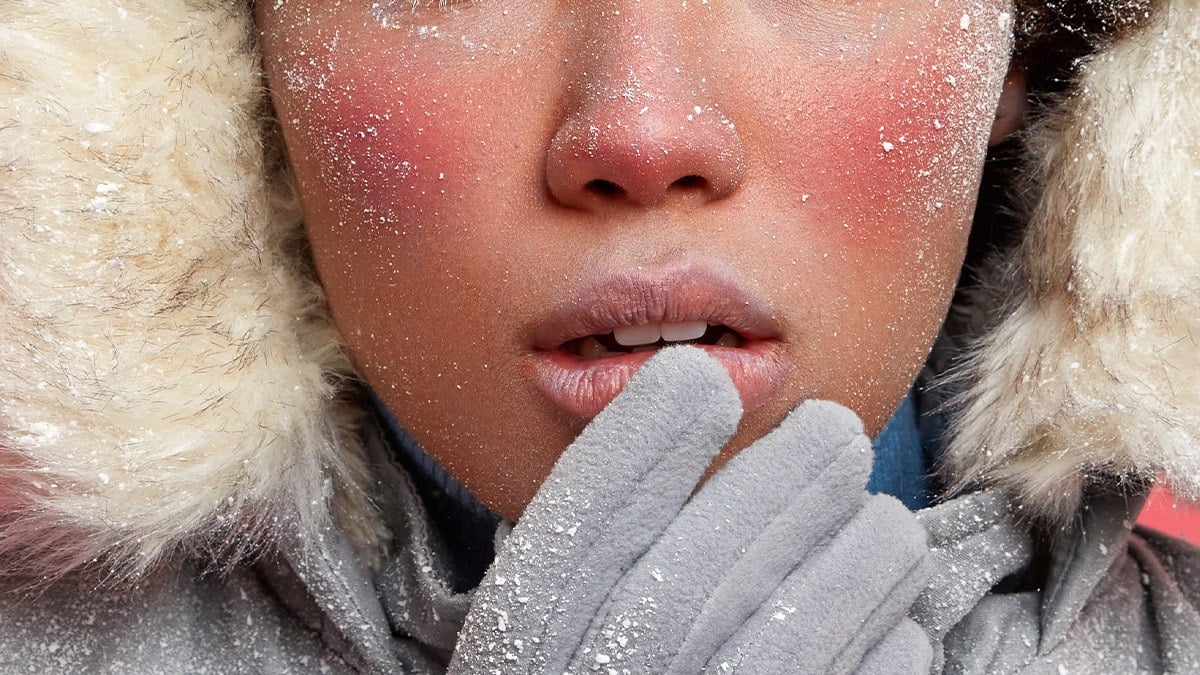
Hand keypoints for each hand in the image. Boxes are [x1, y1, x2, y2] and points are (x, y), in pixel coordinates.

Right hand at [449, 347, 930, 672]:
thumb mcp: (554, 647)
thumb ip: (589, 568)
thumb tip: (681, 442)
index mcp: (518, 668)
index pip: (564, 548)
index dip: (631, 453)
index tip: (697, 381)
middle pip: (684, 588)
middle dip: (772, 492)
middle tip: (835, 431)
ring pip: (776, 652)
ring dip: (848, 571)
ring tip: (887, 524)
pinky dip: (875, 666)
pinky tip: (899, 631)